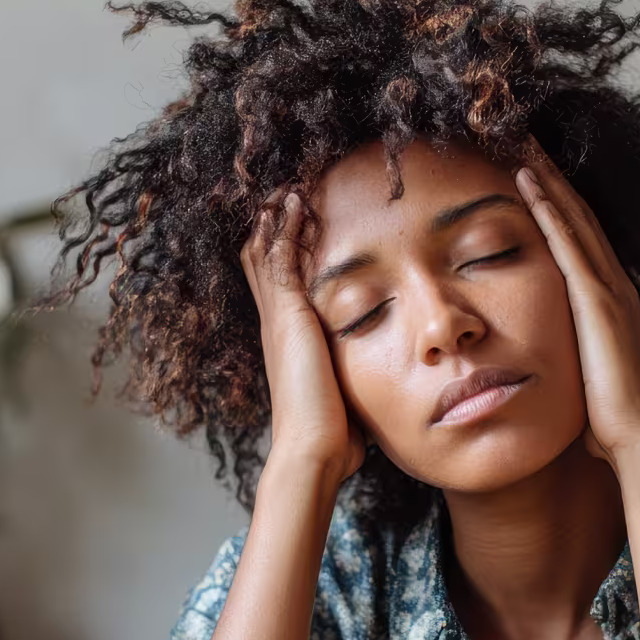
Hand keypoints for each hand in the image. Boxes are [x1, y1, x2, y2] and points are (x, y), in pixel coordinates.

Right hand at [241, 192, 364, 487]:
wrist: (314, 450)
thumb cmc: (333, 438)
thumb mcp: (343, 397)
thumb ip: (353, 383)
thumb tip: (378, 393)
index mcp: (287, 344)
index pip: (277, 288)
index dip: (280, 257)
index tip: (293, 229)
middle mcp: (276, 327)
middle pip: (262, 263)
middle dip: (272, 229)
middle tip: (281, 196)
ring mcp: (278, 320)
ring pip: (267, 254)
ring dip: (277, 220)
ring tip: (287, 188)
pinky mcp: (288, 317)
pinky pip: (280, 260)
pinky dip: (285, 230)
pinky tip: (294, 203)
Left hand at [515, 137, 639, 465]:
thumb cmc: (611, 422)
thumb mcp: (589, 376)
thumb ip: (575, 357)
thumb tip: (557, 364)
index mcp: (611, 302)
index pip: (581, 238)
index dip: (559, 201)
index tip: (533, 170)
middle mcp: (614, 286)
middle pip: (580, 215)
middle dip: (554, 174)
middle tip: (526, 135)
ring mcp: (608, 291)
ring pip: (574, 219)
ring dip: (548, 178)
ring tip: (521, 142)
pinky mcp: (596, 302)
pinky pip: (568, 244)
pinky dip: (548, 209)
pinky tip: (526, 182)